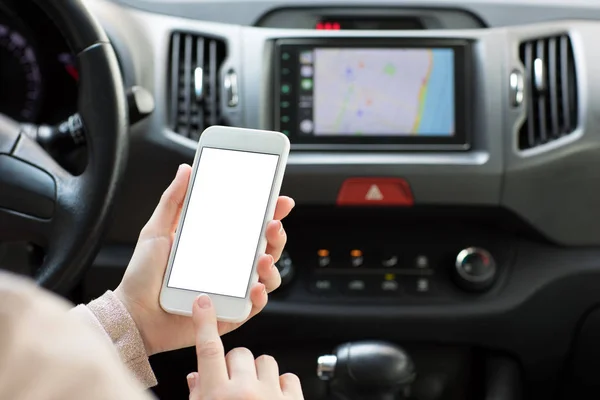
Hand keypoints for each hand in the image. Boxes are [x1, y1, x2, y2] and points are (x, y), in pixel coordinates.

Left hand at [114, 164, 294, 355]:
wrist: (133, 315)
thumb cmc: (143, 276)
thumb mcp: (156, 231)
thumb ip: (172, 200)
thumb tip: (186, 169)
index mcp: (216, 243)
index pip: (250, 225)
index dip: (269, 212)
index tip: (279, 200)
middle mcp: (229, 265)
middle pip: (266, 248)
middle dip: (277, 235)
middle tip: (272, 225)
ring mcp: (231, 290)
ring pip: (268, 277)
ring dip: (272, 266)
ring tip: (263, 259)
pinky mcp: (229, 314)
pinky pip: (253, 306)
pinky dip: (260, 297)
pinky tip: (254, 288)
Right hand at [186, 294, 303, 399]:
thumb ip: (198, 395)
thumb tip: (196, 377)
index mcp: (218, 395)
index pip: (208, 349)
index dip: (205, 322)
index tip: (204, 302)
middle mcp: (245, 392)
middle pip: (240, 353)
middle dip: (235, 366)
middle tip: (233, 386)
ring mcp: (272, 395)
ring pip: (266, 361)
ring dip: (258, 374)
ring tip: (254, 394)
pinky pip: (289, 377)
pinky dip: (281, 386)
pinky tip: (272, 398)